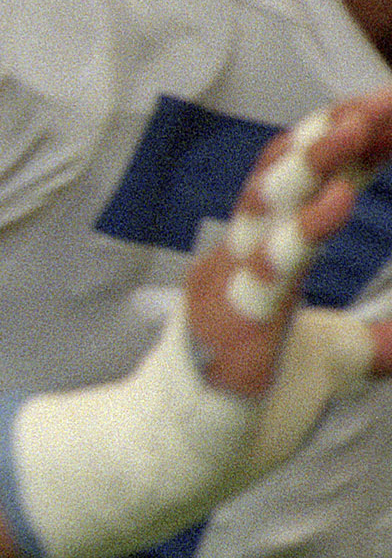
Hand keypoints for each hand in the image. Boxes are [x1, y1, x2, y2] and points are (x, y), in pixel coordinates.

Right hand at [0, 89, 391, 557]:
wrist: (186, 459)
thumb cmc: (247, 403)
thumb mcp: (334, 362)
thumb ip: (378, 340)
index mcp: (264, 257)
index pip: (309, 183)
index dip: (351, 146)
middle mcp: (240, 257)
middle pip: (286, 177)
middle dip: (332, 133)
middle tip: (380, 99)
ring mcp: (229, 287)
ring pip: (268, 210)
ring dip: (312, 165)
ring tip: (357, 127)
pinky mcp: (230, 326)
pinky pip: (268, 271)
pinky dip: (301, 232)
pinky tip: (339, 202)